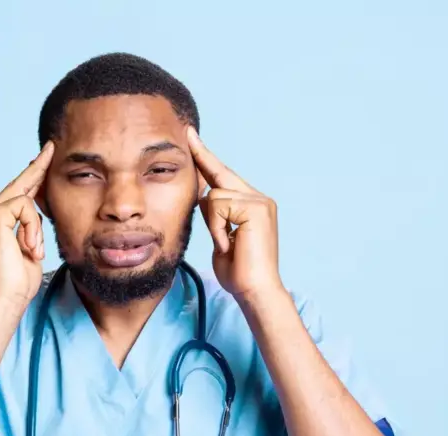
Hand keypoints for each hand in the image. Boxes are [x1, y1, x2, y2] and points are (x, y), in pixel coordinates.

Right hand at [0, 141, 54, 309]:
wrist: (5, 299)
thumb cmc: (17, 283)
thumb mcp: (29, 248)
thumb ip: (30, 226)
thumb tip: (38, 207)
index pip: (15, 195)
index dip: (31, 177)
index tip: (44, 158)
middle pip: (17, 186)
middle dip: (37, 168)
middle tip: (52, 148)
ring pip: (24, 200)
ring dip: (36, 227)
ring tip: (33, 251)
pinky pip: (24, 208)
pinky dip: (33, 228)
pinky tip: (29, 248)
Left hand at [187, 127, 282, 299]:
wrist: (254, 290)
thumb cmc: (237, 271)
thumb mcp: (221, 237)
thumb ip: (215, 215)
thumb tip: (204, 196)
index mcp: (251, 204)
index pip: (223, 176)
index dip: (205, 157)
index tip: (191, 135)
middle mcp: (258, 198)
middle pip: (218, 176)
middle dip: (202, 159)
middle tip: (188, 134)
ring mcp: (259, 201)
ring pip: (214, 195)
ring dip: (212, 223)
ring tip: (226, 243)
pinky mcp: (256, 207)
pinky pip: (219, 205)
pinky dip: (217, 227)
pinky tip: (229, 243)